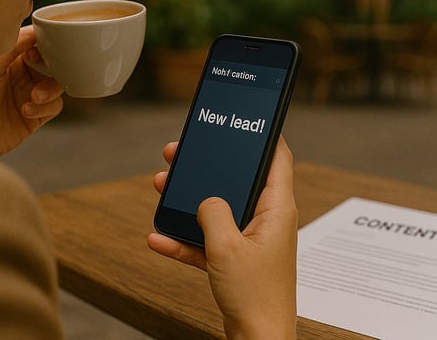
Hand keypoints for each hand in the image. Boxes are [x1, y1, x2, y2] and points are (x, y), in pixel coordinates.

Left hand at [0, 25, 64, 156]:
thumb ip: (10, 47)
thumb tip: (33, 30)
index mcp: (11, 58)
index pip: (36, 43)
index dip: (44, 42)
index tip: (40, 48)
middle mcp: (24, 74)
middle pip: (53, 62)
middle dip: (53, 65)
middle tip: (44, 68)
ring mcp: (32, 94)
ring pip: (58, 84)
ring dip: (50, 89)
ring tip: (34, 96)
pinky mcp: (38, 115)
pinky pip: (55, 105)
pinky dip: (45, 107)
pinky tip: (26, 111)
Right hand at [148, 137, 297, 339]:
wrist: (257, 338)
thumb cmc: (254, 295)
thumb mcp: (226, 247)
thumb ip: (212, 213)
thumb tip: (205, 198)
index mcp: (276, 209)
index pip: (277, 158)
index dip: (264, 135)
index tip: (246, 119)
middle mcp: (267, 219)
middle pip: (238, 180)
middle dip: (209, 167)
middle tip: (183, 152)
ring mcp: (251, 239)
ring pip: (218, 208)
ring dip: (190, 200)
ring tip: (163, 185)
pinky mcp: (236, 259)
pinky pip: (208, 240)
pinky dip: (185, 238)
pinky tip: (158, 237)